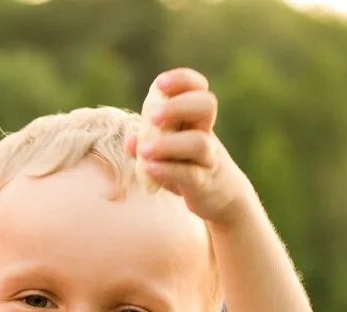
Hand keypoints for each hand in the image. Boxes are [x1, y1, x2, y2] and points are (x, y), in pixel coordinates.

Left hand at [127, 68, 252, 224]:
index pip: (198, 88)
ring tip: (145, 151)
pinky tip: (149, 169)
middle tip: (153, 117)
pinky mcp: (203, 182)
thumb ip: (147, 143)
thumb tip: (129, 142)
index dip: (182, 80)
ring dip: (168, 144)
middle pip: (206, 105)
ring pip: (199, 143)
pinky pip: (189, 174)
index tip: (159, 83)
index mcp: (195, 117)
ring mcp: (208, 157)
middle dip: (178, 106)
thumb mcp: (166, 151)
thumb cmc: (186, 165)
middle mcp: (206, 132)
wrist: (218, 195)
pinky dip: (167, 170)